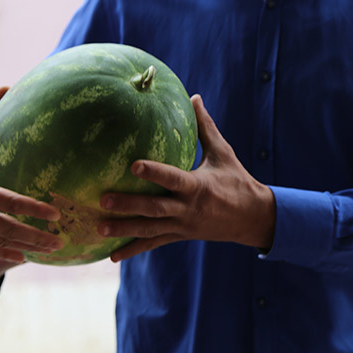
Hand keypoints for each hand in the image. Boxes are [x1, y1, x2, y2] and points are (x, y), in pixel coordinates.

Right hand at [0, 132, 62, 262]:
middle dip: (38, 237)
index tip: (54, 214)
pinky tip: (22, 258)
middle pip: (13, 228)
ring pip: (5, 240)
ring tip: (51, 250)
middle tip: (60, 242)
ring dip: (29, 246)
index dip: (33, 209)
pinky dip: (6, 253)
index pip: (10, 202)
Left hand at [98, 94, 274, 261]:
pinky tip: (112, 256)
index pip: (173, 179)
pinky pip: (153, 244)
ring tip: (99, 228)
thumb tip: (193, 96)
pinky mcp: (179, 236)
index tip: (133, 166)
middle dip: (128, 205)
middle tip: (103, 200)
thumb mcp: (223, 153)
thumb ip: (205, 128)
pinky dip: (133, 250)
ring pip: (149, 229)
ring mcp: (182, 226)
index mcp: (198, 186)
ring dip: (124, 230)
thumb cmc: (237, 180)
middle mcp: (188, 209)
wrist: (253, 218)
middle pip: (154, 208)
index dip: (154, 173)